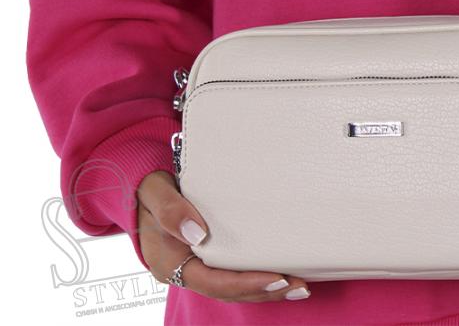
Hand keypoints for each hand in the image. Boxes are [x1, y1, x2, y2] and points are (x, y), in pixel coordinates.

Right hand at [136, 170, 311, 301]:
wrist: (140, 187)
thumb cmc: (149, 188)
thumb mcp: (155, 193)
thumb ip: (171, 211)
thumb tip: (198, 234)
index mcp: (170, 263)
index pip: (213, 281)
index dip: (246, 283)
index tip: (276, 278)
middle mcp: (185, 271)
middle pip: (229, 290)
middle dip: (264, 291)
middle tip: (298, 288)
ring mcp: (195, 266)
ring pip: (234, 286)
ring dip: (266, 289)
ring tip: (299, 288)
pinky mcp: (206, 257)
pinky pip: (234, 273)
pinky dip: (257, 276)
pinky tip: (281, 273)